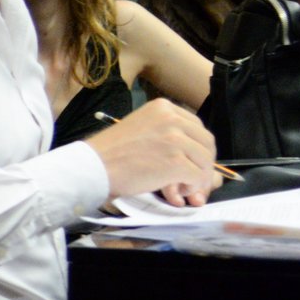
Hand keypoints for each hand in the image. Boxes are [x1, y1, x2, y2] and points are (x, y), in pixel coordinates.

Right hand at [84, 99, 221, 206]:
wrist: (93, 167)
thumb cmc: (111, 153)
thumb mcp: (142, 130)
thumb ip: (168, 135)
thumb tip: (196, 156)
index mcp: (163, 107)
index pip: (196, 127)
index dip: (198, 148)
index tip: (192, 163)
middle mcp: (172, 118)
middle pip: (206, 142)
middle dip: (204, 164)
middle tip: (193, 180)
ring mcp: (175, 139)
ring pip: (205, 160)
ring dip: (198, 178)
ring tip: (182, 188)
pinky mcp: (176, 161)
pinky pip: (197, 176)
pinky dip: (192, 187)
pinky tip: (178, 192)